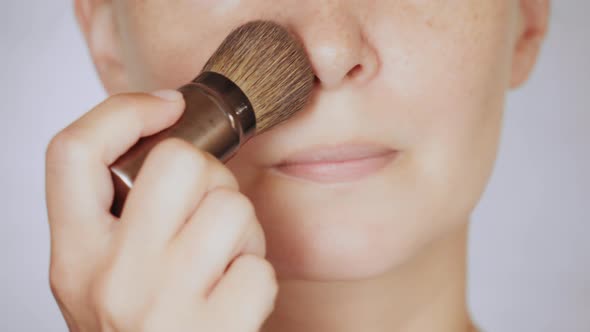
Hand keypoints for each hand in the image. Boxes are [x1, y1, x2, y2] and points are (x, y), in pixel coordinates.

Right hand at [45, 90, 276, 331]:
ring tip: (223, 261)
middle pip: (178, 163)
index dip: (125, 111)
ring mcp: (163, 305)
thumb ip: (122, 216)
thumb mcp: (106, 274)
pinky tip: (234, 299)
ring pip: (231, 207)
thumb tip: (172, 135)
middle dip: (211, 177)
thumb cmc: (145, 329)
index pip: (72, 152)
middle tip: (207, 211)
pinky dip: (257, 277)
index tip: (169, 106)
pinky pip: (260, 266)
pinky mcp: (216, 329)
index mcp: (75, 255)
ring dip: (242, 231)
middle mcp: (109, 277)